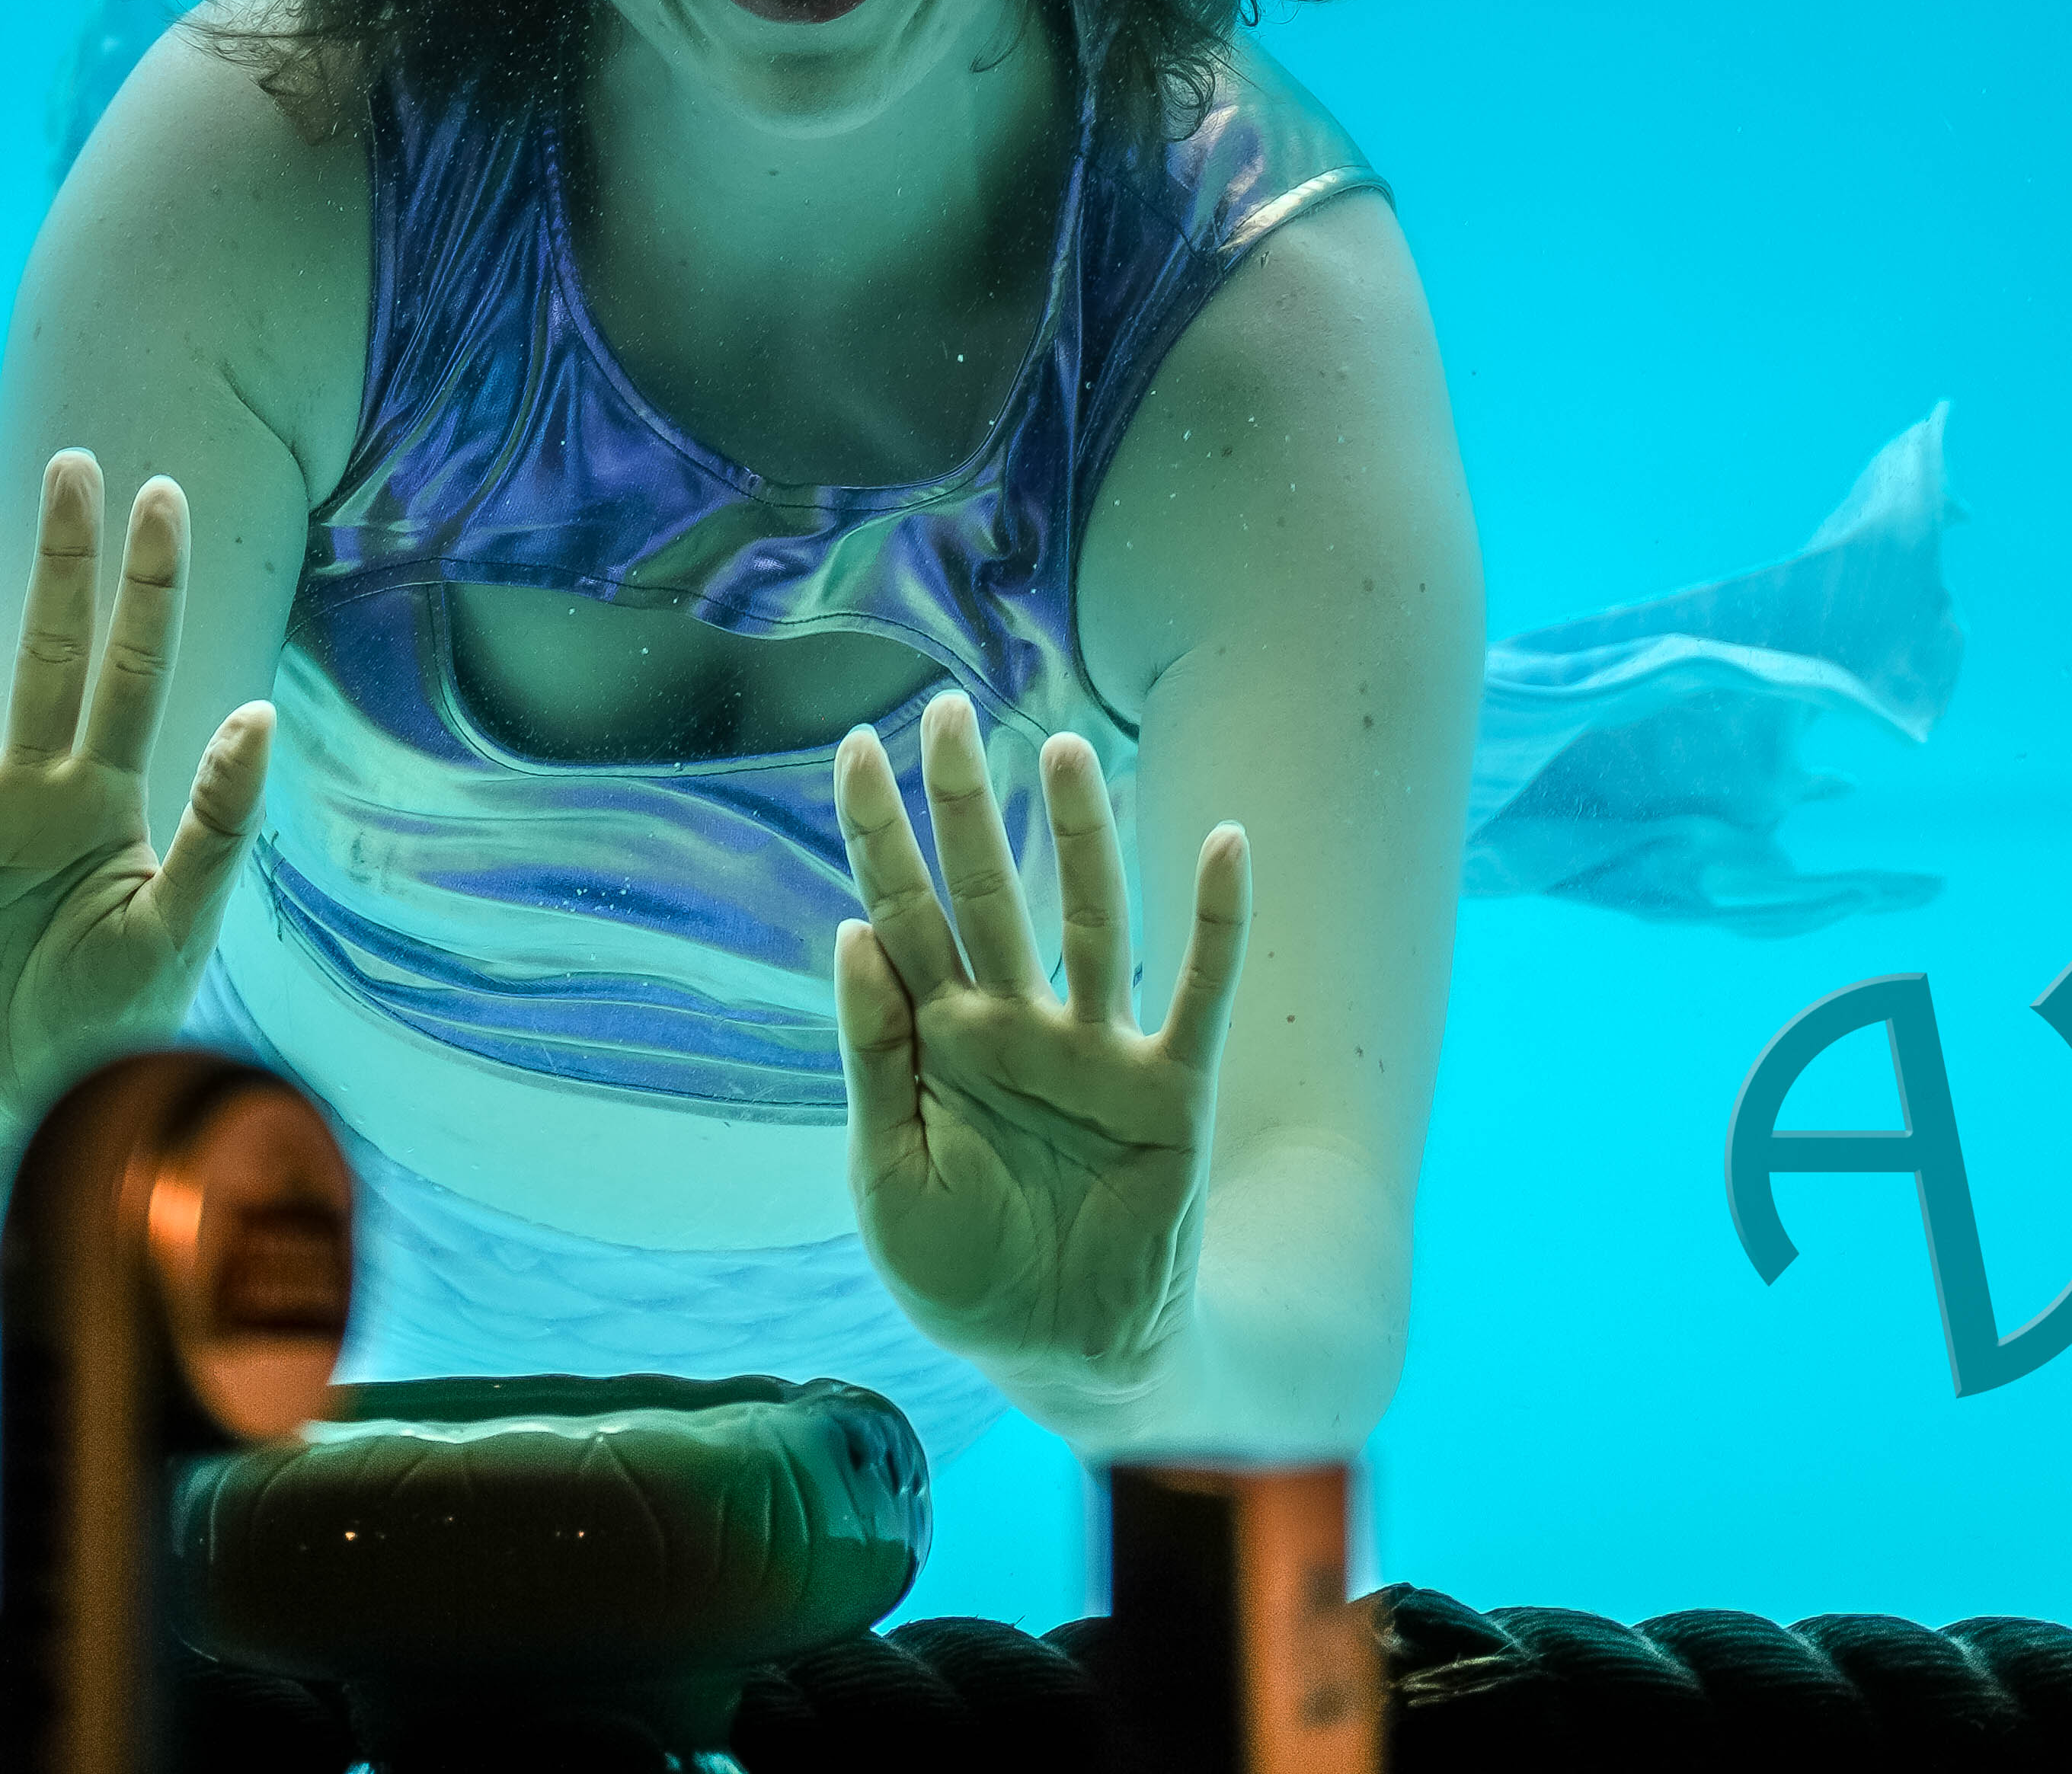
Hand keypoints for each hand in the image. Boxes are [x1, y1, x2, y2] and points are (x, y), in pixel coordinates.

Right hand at [0, 452, 270, 1162]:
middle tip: (74, 467)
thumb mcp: (173, 929)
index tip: (163, 495)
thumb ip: (216, 825)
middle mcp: (29, 789)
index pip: (133, 668)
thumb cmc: (101, 1031)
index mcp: (106, 799)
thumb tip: (260, 713)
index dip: (147, 586)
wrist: (7, 1125)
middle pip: (47, 654)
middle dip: (62, 566)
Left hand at [831, 692, 1249, 1426]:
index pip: (899, 910)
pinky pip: (1197, 993)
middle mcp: (1014, 1022)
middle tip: (946, 710)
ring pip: (1087, 920)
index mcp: (937, 1040)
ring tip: (1065, 753)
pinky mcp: (1170, 1092)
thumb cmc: (964, 1272)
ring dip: (1081, 837)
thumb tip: (848, 932)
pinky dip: (1214, 921)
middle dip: (964, 803)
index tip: (853, 746)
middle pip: (986, 889)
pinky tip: (1223, 844)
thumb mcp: (888, 1179)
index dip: (877, 832)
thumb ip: (873, 1058)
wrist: (1061, 1361)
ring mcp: (1094, 1052)